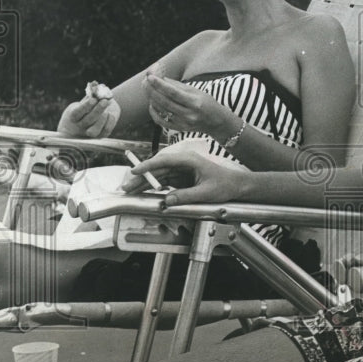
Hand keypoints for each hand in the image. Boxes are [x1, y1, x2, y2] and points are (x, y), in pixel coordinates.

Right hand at [58, 95, 119, 137]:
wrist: (92, 117)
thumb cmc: (88, 106)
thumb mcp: (88, 99)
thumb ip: (91, 93)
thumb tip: (95, 84)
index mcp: (73, 116)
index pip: (77, 113)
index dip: (85, 106)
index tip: (93, 99)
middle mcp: (80, 126)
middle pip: (88, 121)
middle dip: (97, 110)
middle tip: (104, 101)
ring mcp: (89, 132)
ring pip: (94, 131)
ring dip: (102, 119)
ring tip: (106, 110)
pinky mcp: (100, 135)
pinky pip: (105, 132)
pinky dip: (110, 122)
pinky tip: (110, 114)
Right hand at [125, 146, 245, 204]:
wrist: (236, 186)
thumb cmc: (224, 185)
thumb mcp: (206, 193)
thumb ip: (186, 196)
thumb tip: (167, 201)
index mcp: (189, 160)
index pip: (164, 161)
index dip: (148, 166)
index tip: (135, 171)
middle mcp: (183, 163)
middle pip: (158, 169)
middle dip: (141, 177)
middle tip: (126, 187)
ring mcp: (181, 171)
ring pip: (158, 176)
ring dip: (144, 184)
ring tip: (130, 191)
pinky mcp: (181, 179)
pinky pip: (164, 182)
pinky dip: (153, 188)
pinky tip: (143, 193)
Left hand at [143, 72, 232, 137]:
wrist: (216, 121)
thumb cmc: (207, 103)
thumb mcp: (197, 91)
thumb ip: (179, 86)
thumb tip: (162, 79)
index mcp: (194, 102)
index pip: (173, 93)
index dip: (160, 85)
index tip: (150, 77)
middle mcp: (188, 114)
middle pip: (165, 102)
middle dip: (152, 90)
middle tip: (144, 81)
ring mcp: (183, 123)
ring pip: (161, 110)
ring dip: (151, 99)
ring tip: (147, 89)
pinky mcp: (179, 129)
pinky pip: (161, 121)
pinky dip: (154, 112)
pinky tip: (151, 104)